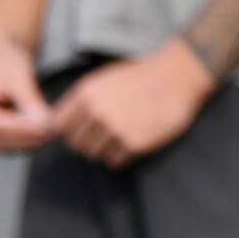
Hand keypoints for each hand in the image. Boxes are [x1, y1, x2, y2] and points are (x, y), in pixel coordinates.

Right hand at [0, 35, 53, 152]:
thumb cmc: (5, 61)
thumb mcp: (19, 76)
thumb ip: (30, 101)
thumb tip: (45, 124)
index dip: (20, 129)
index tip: (44, 128)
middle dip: (25, 137)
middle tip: (52, 130)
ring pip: (0, 145)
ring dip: (25, 140)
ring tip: (48, 127)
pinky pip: (2, 144)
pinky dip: (21, 139)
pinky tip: (38, 129)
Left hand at [48, 39, 215, 168]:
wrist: (179, 75)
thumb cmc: (143, 75)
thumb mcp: (105, 78)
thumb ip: (81, 99)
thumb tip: (59, 123)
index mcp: (86, 93)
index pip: (59, 126)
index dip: (70, 129)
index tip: (81, 128)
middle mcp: (97, 112)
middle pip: (75, 145)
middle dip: (88, 141)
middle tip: (107, 132)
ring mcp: (115, 129)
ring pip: (94, 155)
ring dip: (106, 149)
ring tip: (123, 133)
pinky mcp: (134, 144)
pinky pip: (115, 161)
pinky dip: (123, 155)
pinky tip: (135, 138)